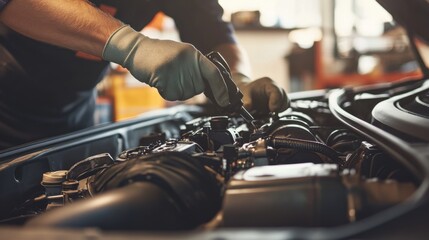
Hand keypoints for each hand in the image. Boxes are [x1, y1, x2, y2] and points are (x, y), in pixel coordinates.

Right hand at [102, 25, 229, 106]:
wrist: (137, 49)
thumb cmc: (159, 54)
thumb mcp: (182, 55)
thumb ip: (196, 68)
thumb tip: (210, 86)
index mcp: (194, 54)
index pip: (214, 73)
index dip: (221, 89)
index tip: (225, 100)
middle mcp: (187, 60)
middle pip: (197, 88)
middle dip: (188, 88)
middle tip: (176, 77)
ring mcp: (175, 68)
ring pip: (185, 94)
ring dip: (176, 90)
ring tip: (167, 77)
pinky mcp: (163, 76)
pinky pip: (171, 95)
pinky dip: (166, 92)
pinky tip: (160, 80)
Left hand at [233, 73, 288, 112]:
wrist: (248, 92)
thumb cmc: (247, 91)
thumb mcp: (244, 94)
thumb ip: (246, 101)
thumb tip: (247, 107)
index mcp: (268, 83)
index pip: (277, 91)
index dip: (276, 101)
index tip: (272, 109)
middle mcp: (276, 88)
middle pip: (284, 97)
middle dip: (278, 107)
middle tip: (270, 113)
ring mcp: (279, 95)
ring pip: (286, 103)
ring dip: (279, 110)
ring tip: (270, 113)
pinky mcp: (280, 102)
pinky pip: (284, 107)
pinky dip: (279, 112)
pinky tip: (272, 114)